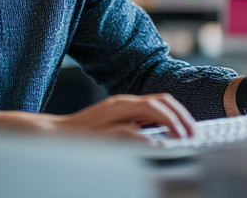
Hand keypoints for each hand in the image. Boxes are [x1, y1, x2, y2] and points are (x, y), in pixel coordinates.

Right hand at [0, 93, 195, 140]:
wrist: (53, 135)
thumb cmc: (84, 134)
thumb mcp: (114, 127)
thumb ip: (134, 126)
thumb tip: (157, 134)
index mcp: (125, 103)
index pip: (161, 100)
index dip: (181, 112)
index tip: (193, 128)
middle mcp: (122, 104)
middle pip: (161, 101)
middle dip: (182, 117)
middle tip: (193, 135)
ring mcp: (113, 115)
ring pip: (151, 108)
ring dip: (171, 122)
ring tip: (182, 138)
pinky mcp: (104, 130)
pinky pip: (130, 130)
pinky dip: (147, 137)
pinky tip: (158, 145)